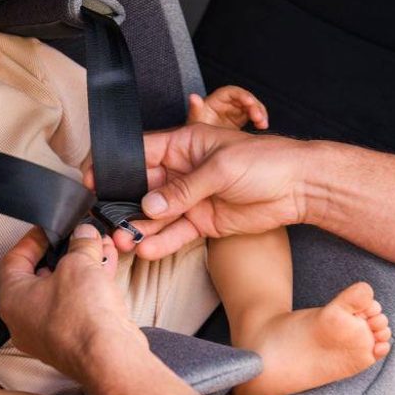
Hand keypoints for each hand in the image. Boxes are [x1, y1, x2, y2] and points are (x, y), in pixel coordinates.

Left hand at [0, 225, 147, 384]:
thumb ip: (80, 242)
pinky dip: (90, 287)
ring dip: (81, 268)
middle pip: (40, 275)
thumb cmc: (82, 317)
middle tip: (79, 237)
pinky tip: (106, 269)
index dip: (33, 239)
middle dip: (65, 252)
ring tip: (99, 249)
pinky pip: (76, 307)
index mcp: (12, 299)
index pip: (13, 260)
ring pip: (62, 291)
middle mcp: (24, 320)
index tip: (49, 229)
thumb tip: (83, 234)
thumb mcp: (79, 262)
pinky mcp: (71, 341)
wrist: (109, 357)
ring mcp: (48, 333)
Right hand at [97, 125, 309, 260]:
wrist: (301, 187)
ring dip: (139, 228)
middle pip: (143, 188)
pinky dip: (161, 242)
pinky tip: (146, 249)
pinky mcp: (203, 221)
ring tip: (122, 241)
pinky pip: (176, 233)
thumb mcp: (220, 168)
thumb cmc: (266, 161)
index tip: (94, 180)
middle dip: (124, 204)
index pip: (140, 152)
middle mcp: (183, 171)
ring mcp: (192, 198)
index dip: (116, 166)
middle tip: (106, 221)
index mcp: (184, 145)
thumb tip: (150, 205)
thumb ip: (183, 189)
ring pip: (157, 214)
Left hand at [186, 86, 268, 130]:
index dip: (242, 95)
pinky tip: (262, 127)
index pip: (233, 92)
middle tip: (259, 118)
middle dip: (255, 106)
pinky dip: (260, 121)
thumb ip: (195, 109)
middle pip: (246, 98)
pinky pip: (254, 117)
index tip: (249, 102)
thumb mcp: (195, 122)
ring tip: (262, 124)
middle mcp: (228, 103)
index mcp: (217, 100)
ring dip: (260, 114)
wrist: (200, 147)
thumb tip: (193, 97)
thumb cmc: (196, 132)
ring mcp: (235, 112)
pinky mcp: (240, 121)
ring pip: (252, 107)